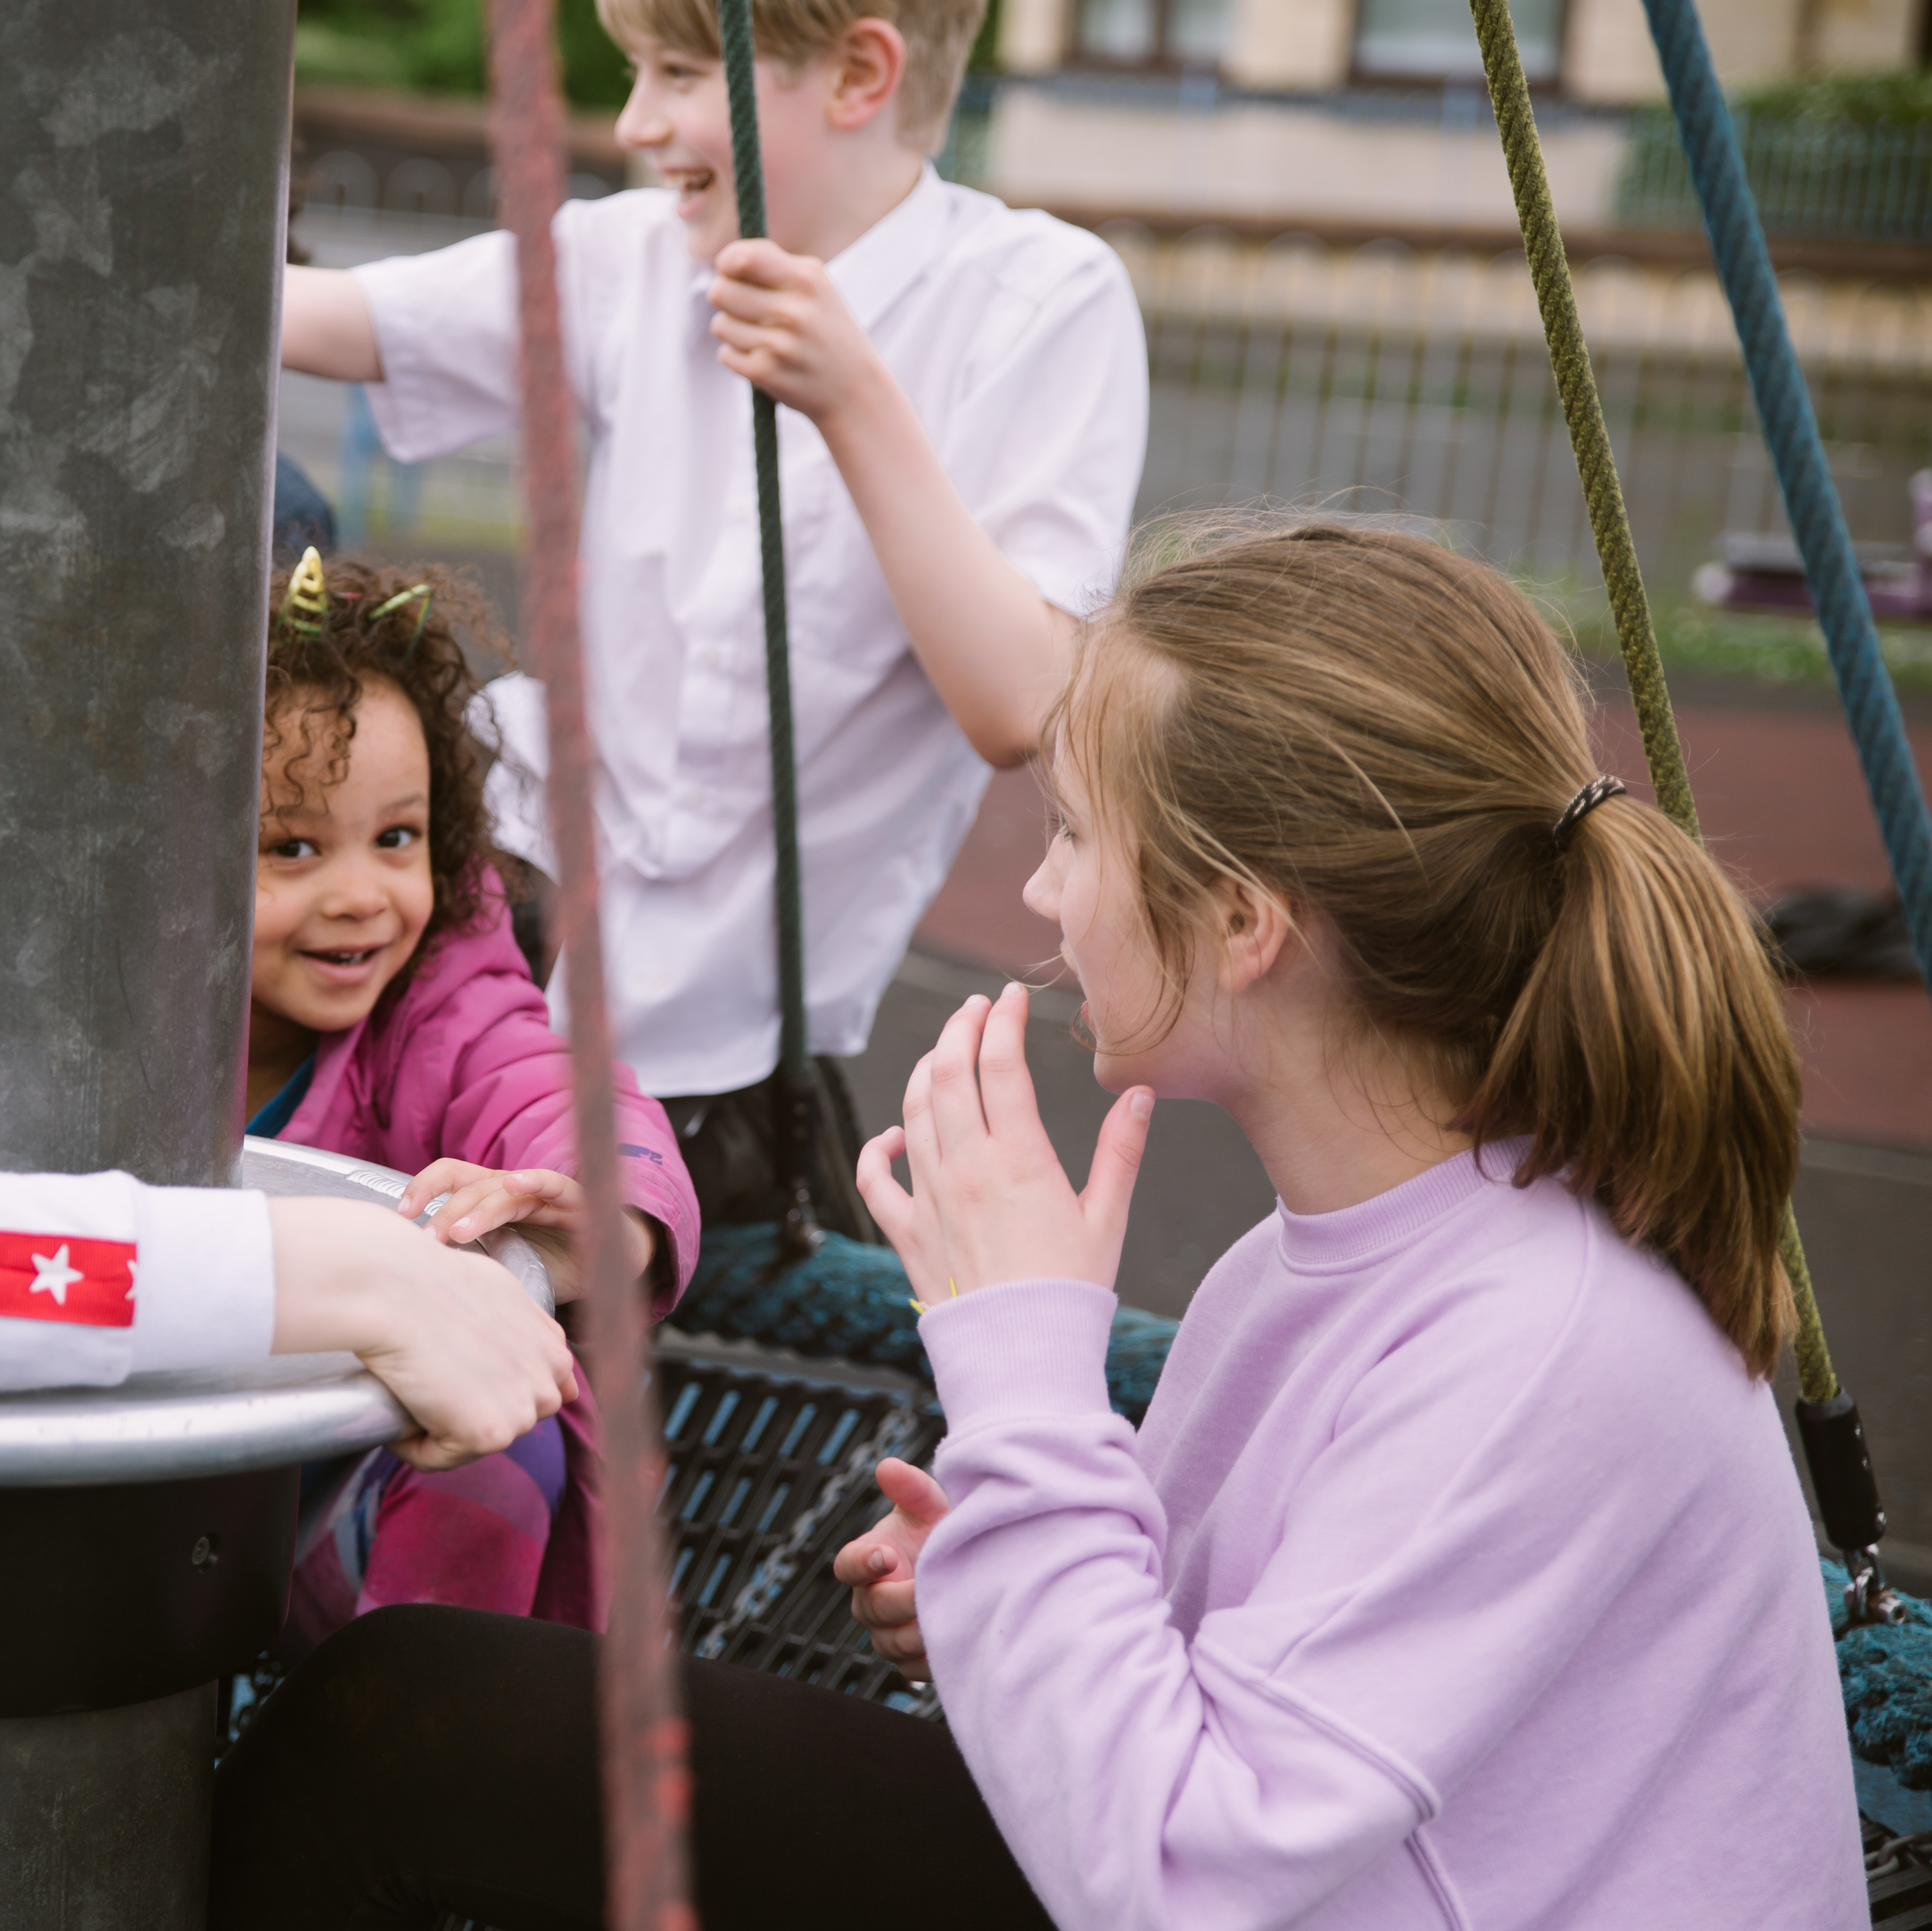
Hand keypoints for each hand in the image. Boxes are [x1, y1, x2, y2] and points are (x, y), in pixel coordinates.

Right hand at [267, 1198, 578, 1471]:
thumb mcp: (503, 1293)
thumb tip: (543, 1352)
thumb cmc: (434, 1280)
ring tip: (417, 1386)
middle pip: (502, 1421)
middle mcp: (548, 1382)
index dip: (486, 1388)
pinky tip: (403, 1405)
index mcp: (553, 1351)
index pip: (528, 1395)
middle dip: (468, 1409)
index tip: (456, 1372)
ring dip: (439, 1426)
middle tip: (432, 1376)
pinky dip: (413, 1442)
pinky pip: (440, 1456)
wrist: (396, 1289)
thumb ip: (527, 1328)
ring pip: (472, 1442)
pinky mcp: (490, 1433)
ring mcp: (523, 1411)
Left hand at [397, 1159, 656, 1301]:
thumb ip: (469, 1269)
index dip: (421, 1189)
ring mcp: (542, 1193)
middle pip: (469, 1186)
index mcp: (491, 1199)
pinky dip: (535, 1180)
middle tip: (428, 1240)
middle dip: (445, 1212)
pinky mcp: (575, 1200)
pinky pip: (554, 1184)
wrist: (607, 1270)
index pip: (449, 1180)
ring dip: (479, 1209)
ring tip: (458, 1234)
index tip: (399, 1216)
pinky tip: (517, 1183)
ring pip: (503, 1188)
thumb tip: (416, 1293)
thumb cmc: (551, 1267)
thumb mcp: (502, 1268)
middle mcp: (512, 1189)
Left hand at [707, 239, 888, 430]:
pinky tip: (764, 359)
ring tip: (762, 338)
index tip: (730, 273)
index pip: (742, 257)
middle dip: (726, 299)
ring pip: (720, 325)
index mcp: (806, 279)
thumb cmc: (827, 331)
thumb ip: (773, 265)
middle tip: (745, 309)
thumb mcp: (816, 286)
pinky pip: (725, 354)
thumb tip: (725, 263)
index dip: (727, 264)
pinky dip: (738, 357)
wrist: (855, 390)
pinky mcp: (766, 373)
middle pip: (720, 291)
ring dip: (733, 331)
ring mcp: (779, 344)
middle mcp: (793, 310)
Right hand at [832, 1458, 950, 1682]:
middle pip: (872, 1609)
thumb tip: (887, 1466)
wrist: (970, 1567)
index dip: (862, 1563)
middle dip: (900, 1601)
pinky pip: (914, 1670)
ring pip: (892, 1645)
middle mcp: (870, 1602)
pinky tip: (958, 1639)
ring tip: (947, 1613)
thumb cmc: (939, 1531)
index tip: (887, 1556)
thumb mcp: (930, 1506)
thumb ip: (911, 1488)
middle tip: (927, 1590)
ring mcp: (887, 1636)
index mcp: (867, 1560)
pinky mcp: (910, 1662)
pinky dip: (932, 1657)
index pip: (847, 1566)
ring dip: (918, 1631)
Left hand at [856, 983, 1154, 1298]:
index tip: (1010, 996)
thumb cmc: (1070, 1291)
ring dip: (925, 1071)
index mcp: (1018, 1159)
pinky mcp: (907, 1231)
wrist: (1022, 1358)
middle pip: (948, 1073)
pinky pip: (875, 1180)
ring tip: (944, 1051)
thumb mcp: (1107, 1218)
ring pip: (912, 1112)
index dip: (1003, 1020)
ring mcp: (929, 1198)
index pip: (1001, 1065)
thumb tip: (1139, 1094)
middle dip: (958, 1028)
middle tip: (974, 1007)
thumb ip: (1120, 1151)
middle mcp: (965, 1169)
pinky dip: (877, 1149)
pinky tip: (892, 1136)